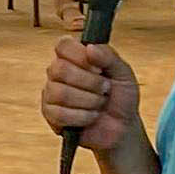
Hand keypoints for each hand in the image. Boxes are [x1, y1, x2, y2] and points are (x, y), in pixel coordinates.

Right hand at [40, 39, 139, 158]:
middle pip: (59, 69)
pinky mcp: (51, 115)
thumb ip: (109, 57)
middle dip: (89, 82)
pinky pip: (59, 114)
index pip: (63, 45)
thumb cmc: (121, 97)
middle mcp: (59, 72)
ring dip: (88, 101)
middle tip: (105, 89)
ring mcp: (51, 93)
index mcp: (74, 56)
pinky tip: (91, 116)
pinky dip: (81, 117)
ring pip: (59, 92)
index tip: (99, 69)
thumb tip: (90, 48)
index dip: (80, 56)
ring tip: (99, 104)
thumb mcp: (123, 74)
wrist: (122, 127)